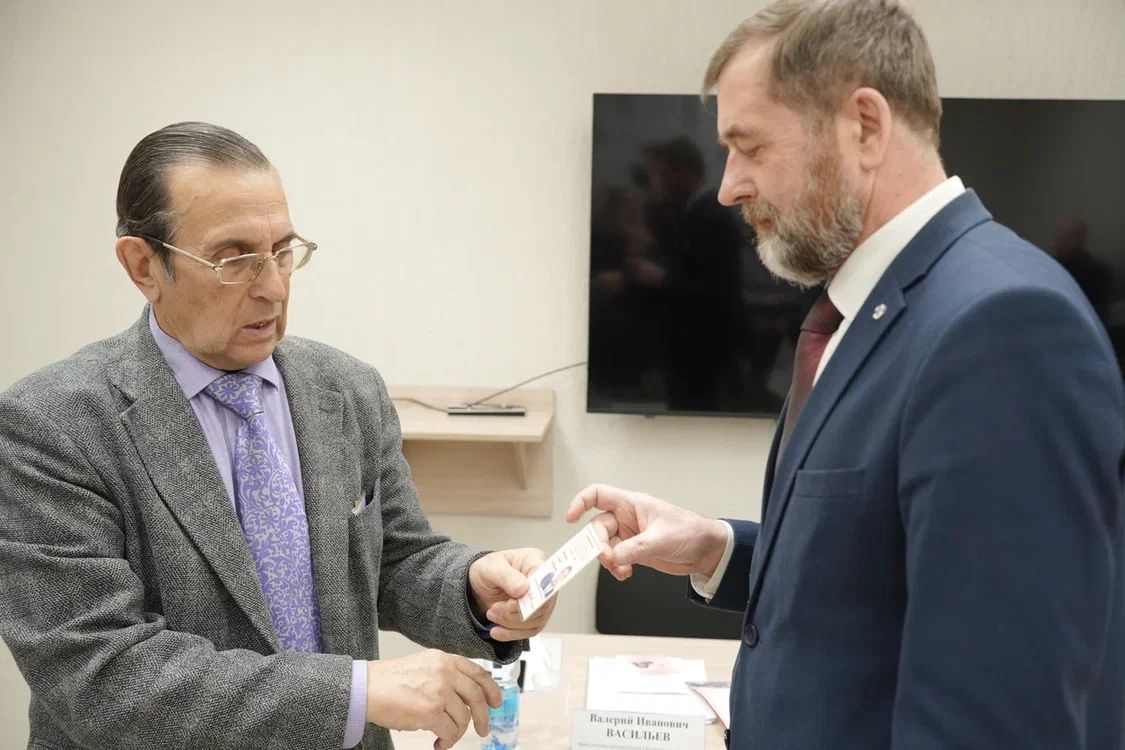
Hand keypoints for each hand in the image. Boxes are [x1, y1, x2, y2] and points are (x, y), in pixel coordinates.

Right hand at [365, 650, 500, 749]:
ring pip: (463, 718)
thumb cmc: (390, 680)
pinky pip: (449, 731)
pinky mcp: (431, 711)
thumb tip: (464, 697)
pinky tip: (438, 744)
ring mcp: (439, 691)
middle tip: (484, 729)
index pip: (478, 672)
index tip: (496, 702)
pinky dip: (447, 741)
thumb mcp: (423, 665)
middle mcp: (446, 672)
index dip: (491, 689)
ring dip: (457, 733)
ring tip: (446, 738)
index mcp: (445, 659)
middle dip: (483, 716)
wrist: (367, 688)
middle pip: (476, 696)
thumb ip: (445, 674)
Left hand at [468, 548, 555, 639]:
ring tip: (492, 613)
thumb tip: (524, 588)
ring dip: (510, 623)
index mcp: (535, 562)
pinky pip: (529, 631)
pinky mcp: (534, 617)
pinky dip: (511, 634)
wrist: (479, 583)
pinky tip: (497, 631)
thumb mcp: (491, 568)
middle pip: (542, 606)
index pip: (546, 580)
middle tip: (495, 608)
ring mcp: (540, 601)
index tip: (512, 603)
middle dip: (515, 612)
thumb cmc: (488, 569)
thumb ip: (507, 576)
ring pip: (535, 621)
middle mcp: (543, 582)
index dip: (534, 596)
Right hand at [566, 483, 727, 580]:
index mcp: (632, 504)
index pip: (598, 495)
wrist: (707, 551)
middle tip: (607, 558)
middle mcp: (627, 518)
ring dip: (608, 560)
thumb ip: (635, 548)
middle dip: (598, 545)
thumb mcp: (661, 539)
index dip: (580, 503)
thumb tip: (613, 557)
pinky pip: (615, 559)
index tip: (571, 518)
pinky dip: (616, 568)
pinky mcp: (634, 551)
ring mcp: (630, 535)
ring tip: (620, 569)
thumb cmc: (690, 532)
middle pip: (598, 527)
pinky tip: (625, 574)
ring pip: (605, 546)